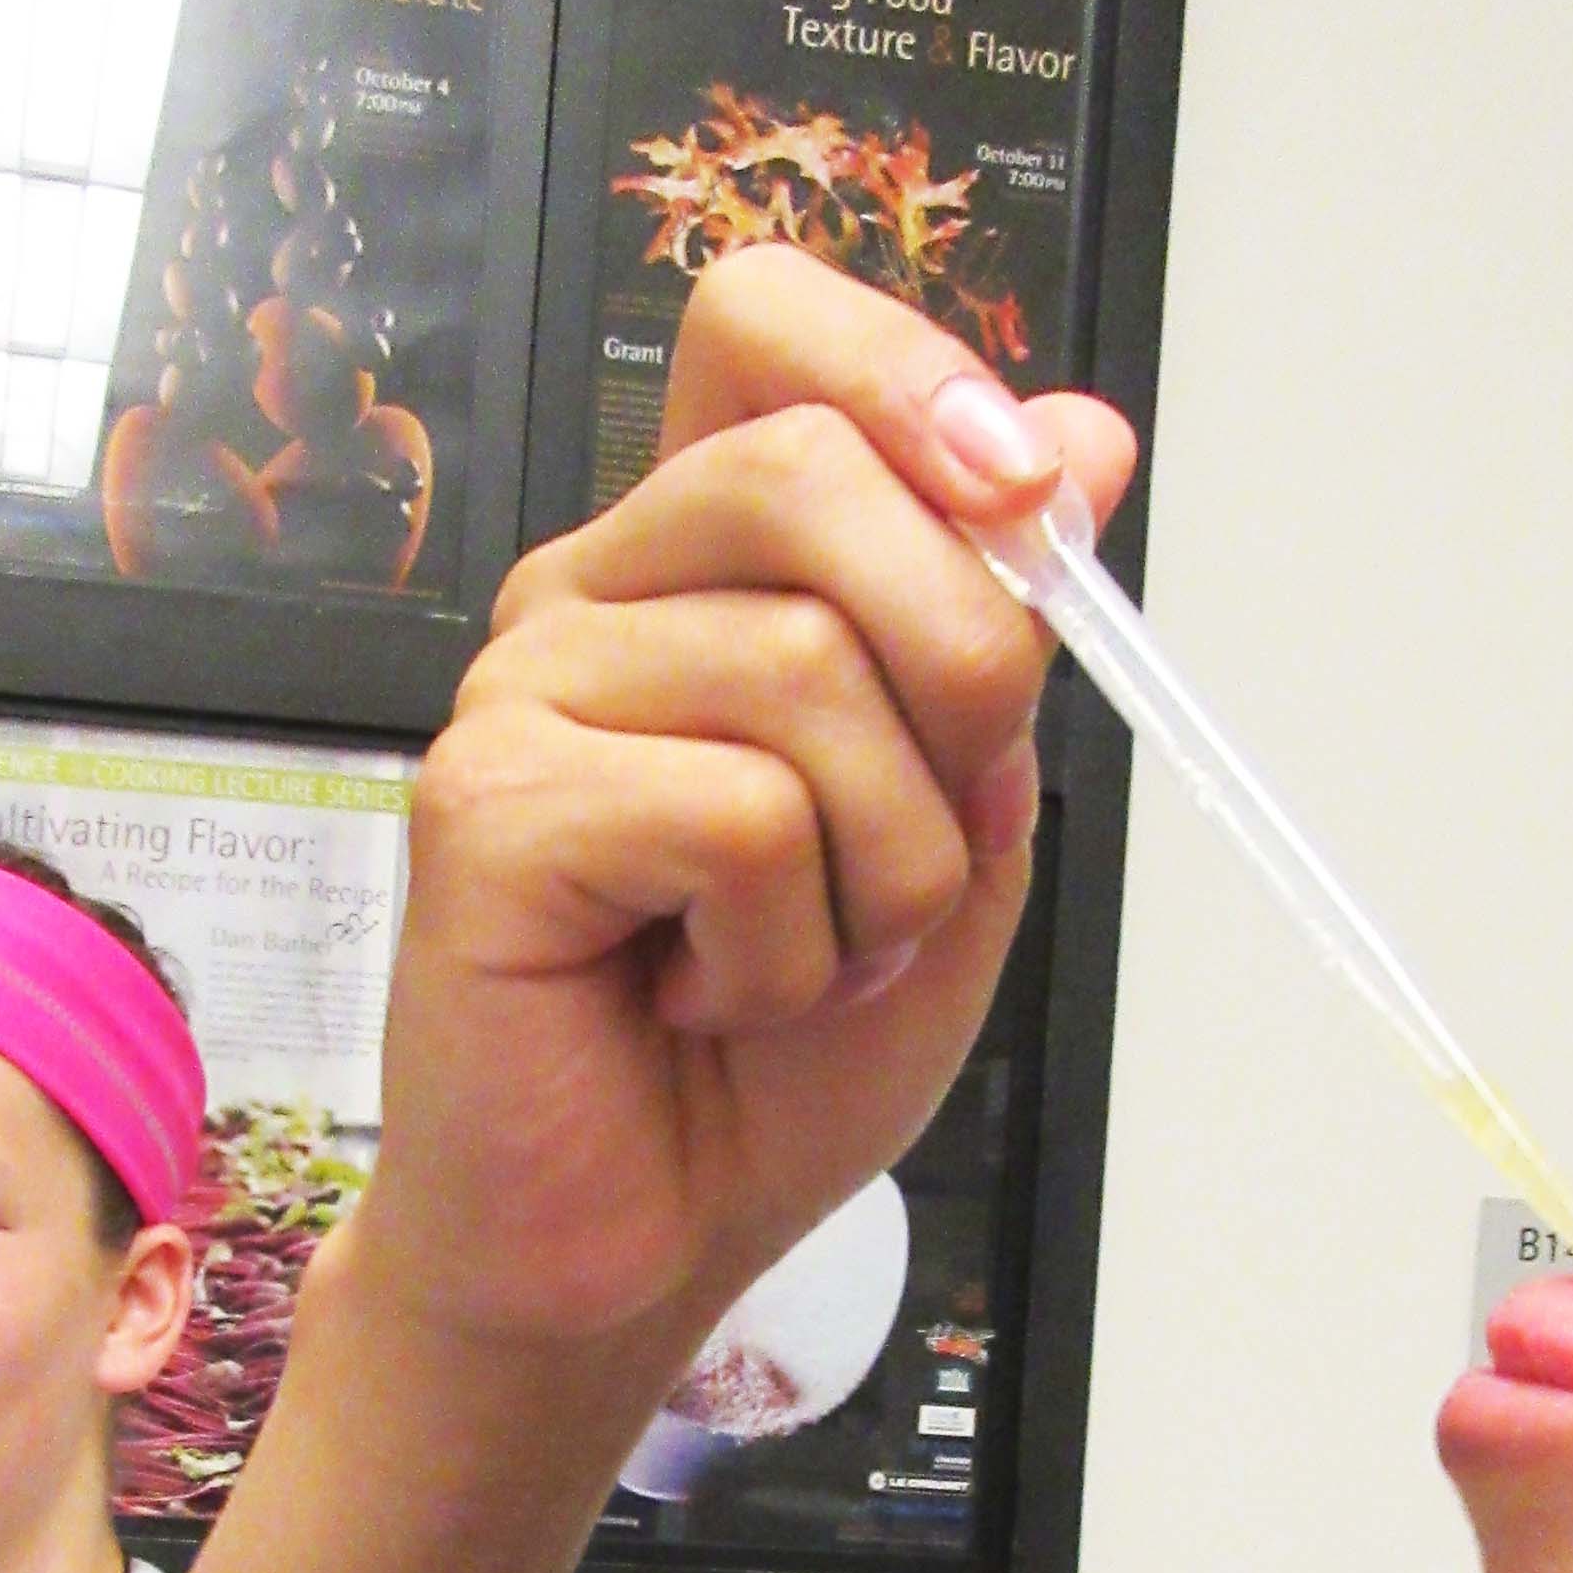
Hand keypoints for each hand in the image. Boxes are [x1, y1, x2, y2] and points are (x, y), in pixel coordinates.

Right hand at [350, 246, 1136, 1367]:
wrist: (637, 1249)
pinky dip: (785, 946)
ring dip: (884, 869)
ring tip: (803, 961)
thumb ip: (1002, 633)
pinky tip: (707, 998)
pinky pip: (735, 813)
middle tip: (919, 843)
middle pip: (814, 475)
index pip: (764, 323)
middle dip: (957, 673)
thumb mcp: (954, 825)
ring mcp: (522, 691)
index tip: (1018, 494)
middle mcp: (596, 591)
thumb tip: (1087, 436)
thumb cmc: (769, 1053)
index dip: (904, 367)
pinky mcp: (485, 811)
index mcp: (700, 560)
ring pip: (805, 667)